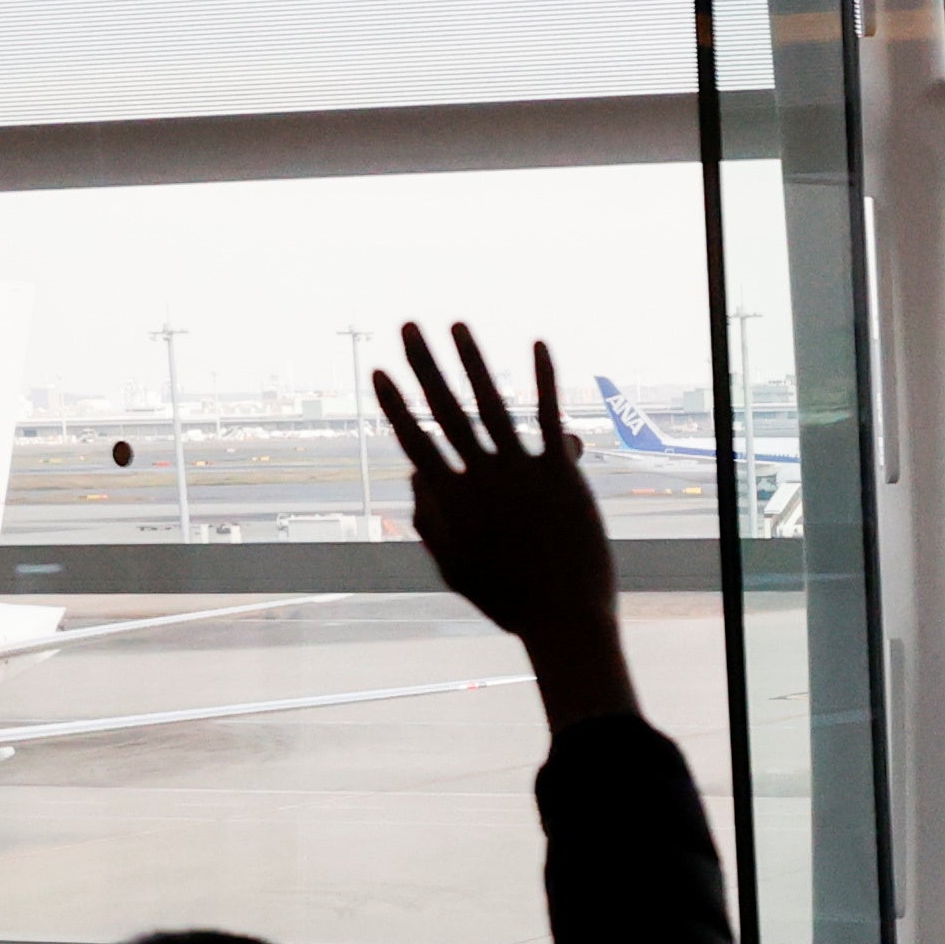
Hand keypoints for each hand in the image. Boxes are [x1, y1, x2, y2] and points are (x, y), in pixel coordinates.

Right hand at [376, 322, 630, 728]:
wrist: (564, 619)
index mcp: (451, 502)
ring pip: (491, 404)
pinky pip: (549, 416)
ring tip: (457, 324)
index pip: (414, 440)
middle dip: (424, 365)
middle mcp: (481, 479)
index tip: (379, 371)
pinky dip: (544, 378)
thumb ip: (429, 520)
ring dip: (473, 361)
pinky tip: (538, 343)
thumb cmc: (508, 599)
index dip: (395, 403)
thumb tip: (414, 472)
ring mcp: (522, 473)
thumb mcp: (453, 567)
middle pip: (445, 410)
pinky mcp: (561, 473)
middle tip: (408, 326)